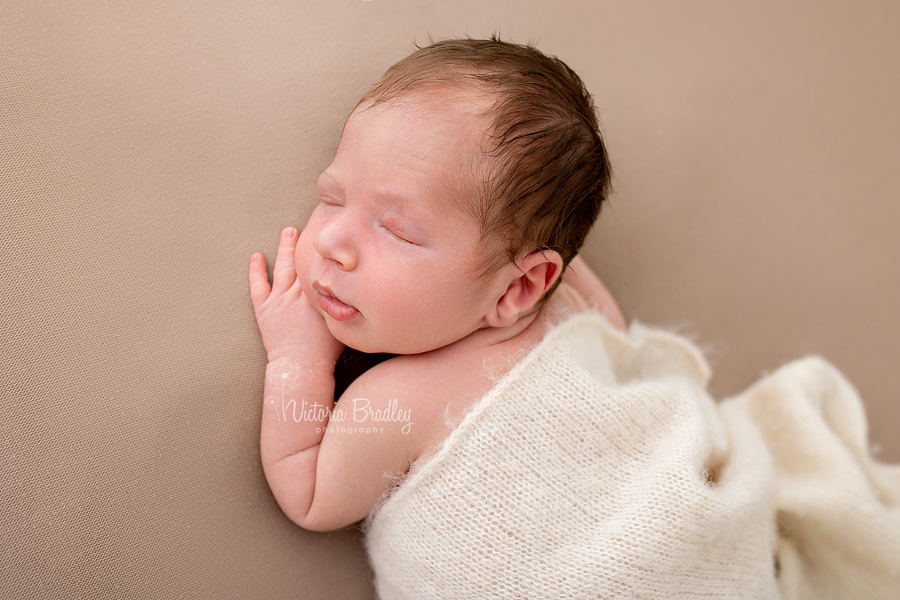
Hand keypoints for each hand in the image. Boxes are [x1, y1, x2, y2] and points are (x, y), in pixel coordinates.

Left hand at [249, 227, 344, 363]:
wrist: (301, 366)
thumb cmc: (326, 351)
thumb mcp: (343, 322)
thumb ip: (345, 303)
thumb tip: (354, 290)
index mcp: (318, 294)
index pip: (320, 266)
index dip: (323, 252)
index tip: (327, 238)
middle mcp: (298, 292)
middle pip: (301, 261)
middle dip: (305, 243)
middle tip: (308, 226)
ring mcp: (279, 299)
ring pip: (282, 267)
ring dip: (285, 248)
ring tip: (288, 231)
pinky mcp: (264, 309)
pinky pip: (258, 285)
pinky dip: (256, 270)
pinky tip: (257, 256)